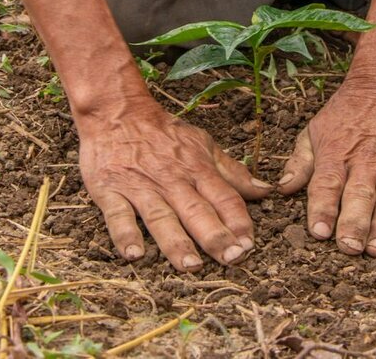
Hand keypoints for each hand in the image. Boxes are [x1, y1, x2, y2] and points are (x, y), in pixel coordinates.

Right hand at [77, 96, 270, 271]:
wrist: (115, 111)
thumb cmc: (163, 132)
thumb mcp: (202, 144)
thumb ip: (232, 171)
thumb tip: (265, 191)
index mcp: (197, 169)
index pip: (224, 197)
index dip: (238, 221)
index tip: (250, 244)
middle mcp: (172, 180)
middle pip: (197, 211)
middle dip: (215, 236)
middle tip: (232, 258)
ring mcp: (140, 186)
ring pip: (161, 217)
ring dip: (176, 242)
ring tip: (190, 264)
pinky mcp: (110, 190)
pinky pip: (117, 215)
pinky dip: (124, 234)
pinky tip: (133, 254)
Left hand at [277, 80, 375, 256]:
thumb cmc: (343, 115)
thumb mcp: (313, 132)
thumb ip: (300, 163)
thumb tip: (284, 189)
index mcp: (336, 155)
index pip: (327, 185)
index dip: (322, 209)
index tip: (320, 233)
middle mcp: (365, 162)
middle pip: (359, 197)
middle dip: (354, 225)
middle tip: (349, 247)